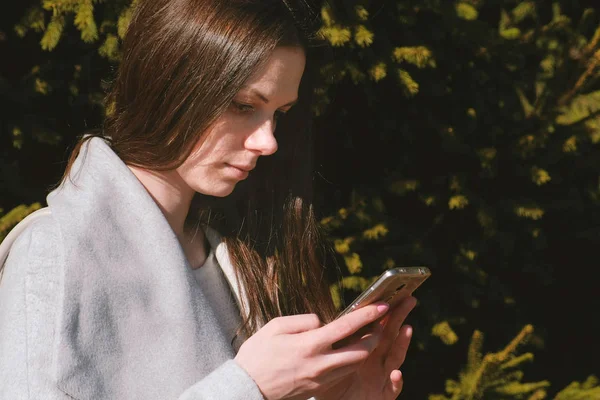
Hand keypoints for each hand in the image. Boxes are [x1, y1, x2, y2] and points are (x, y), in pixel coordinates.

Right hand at [234, 302, 390, 399]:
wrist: (248, 387)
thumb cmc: (258, 353)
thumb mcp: (275, 327)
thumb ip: (303, 321)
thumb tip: (321, 322)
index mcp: (310, 345)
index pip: (347, 327)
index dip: (368, 315)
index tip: (383, 304)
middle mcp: (320, 363)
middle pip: (361, 350)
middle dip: (376, 335)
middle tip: (382, 321)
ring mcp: (321, 378)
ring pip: (356, 363)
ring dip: (367, 348)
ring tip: (370, 333)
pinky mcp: (319, 387)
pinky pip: (343, 372)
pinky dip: (353, 359)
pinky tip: (351, 348)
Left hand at [317, 296, 416, 399]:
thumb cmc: (332, 386)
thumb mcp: (329, 362)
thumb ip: (333, 344)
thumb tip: (322, 320)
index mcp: (365, 351)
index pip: (377, 327)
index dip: (384, 312)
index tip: (389, 294)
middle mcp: (377, 362)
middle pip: (390, 336)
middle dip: (400, 318)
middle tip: (409, 299)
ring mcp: (382, 379)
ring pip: (395, 359)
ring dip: (403, 344)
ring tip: (407, 328)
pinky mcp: (382, 396)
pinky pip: (392, 389)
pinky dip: (396, 382)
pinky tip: (396, 373)